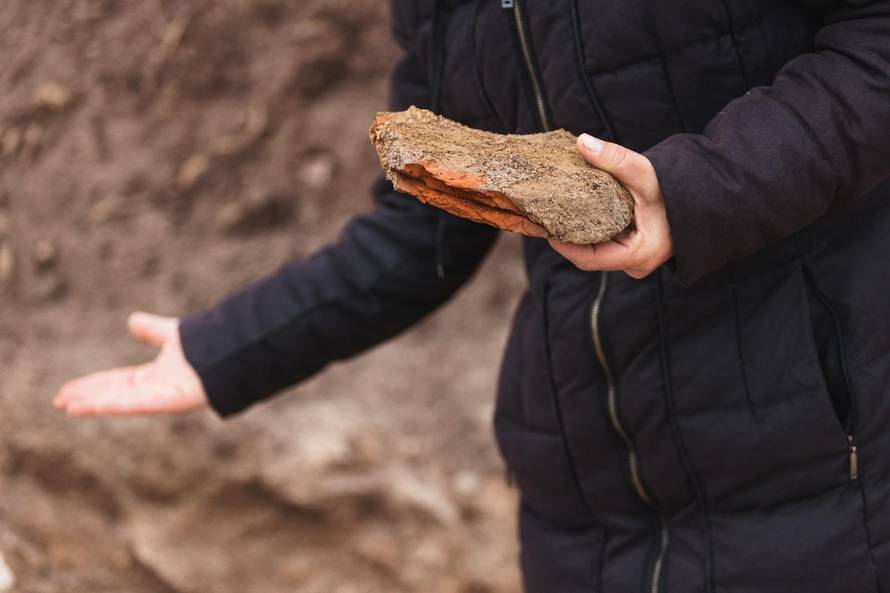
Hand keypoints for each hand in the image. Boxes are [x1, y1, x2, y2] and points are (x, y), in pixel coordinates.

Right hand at [53, 312, 207, 415]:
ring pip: (124, 402)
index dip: (91, 386)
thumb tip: (131, 320)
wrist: (233, 351)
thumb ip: (152, 330)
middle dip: (88, 398)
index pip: (114, 382)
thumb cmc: (208, 346)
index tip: (66, 392)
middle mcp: (156, 389)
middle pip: (114, 394)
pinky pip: (145, 404)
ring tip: (70, 408)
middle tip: (59, 404)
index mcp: (154, 376)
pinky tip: (99, 405)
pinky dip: (122, 404)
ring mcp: (165, 396)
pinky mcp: (176, 400)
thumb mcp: (171, 334)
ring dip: (97, 404)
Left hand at [549, 134, 672, 278]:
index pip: (589, 259)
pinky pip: (603, 244)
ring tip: (554, 212)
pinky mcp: (631, 250)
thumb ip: (616, 159)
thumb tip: (583, 143)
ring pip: (595, 250)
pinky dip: (589, 229)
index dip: (563, 244)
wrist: (702, 197)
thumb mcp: (647, 174)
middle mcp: (635, 264)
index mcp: (640, 255)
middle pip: (588, 256)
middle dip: (566, 237)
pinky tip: (573, 212)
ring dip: (576, 232)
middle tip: (543, 216)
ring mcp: (634, 260)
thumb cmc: (679, 188)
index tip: (544, 225)